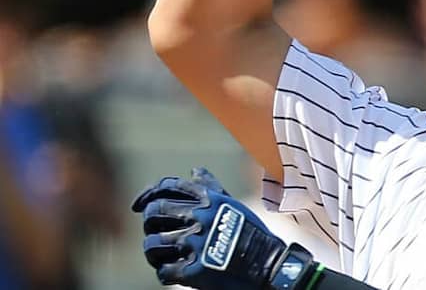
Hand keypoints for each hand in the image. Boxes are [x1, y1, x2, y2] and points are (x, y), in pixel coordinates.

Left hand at [131, 167, 305, 289]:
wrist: (268, 264)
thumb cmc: (251, 233)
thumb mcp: (232, 204)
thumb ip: (211, 187)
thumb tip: (194, 170)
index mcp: (208, 199)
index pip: (167, 188)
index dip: (147, 195)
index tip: (137, 206)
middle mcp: (200, 217)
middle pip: (154, 213)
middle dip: (149, 224)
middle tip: (155, 232)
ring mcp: (195, 243)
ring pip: (152, 244)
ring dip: (153, 251)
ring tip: (161, 255)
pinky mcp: (194, 270)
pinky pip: (163, 272)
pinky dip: (166, 273)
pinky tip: (174, 272)